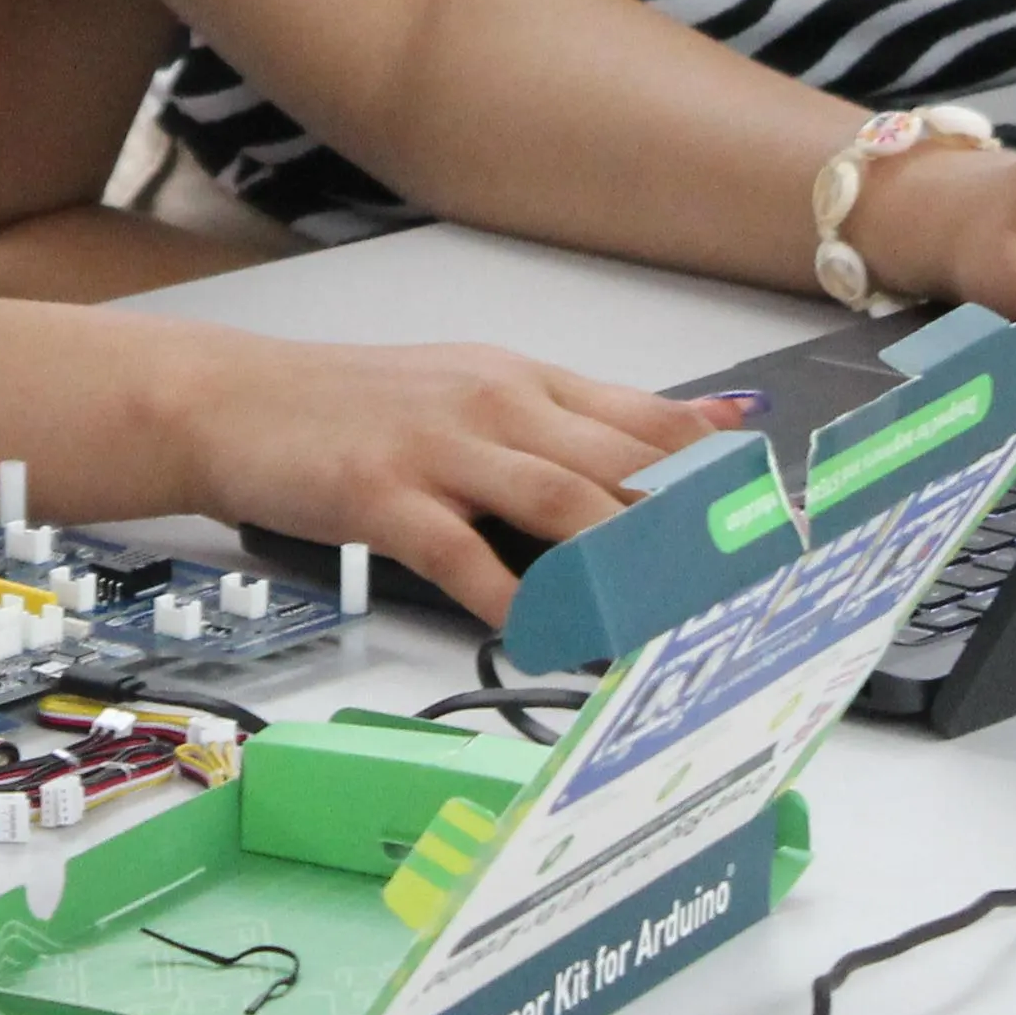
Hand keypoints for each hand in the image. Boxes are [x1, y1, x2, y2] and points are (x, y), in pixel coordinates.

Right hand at [148, 324, 722, 626]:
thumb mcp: (470, 388)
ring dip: (625, 567)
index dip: (724, 475)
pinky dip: (510, 599)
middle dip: (697, 531)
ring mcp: (440, 448)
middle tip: (753, 586)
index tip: (780, 519)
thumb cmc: (352, 407)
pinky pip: (462, 553)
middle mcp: (494, 404)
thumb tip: (690, 429)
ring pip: (561, 503)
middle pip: (621, 467)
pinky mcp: (385, 495)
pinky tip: (541, 633)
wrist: (235, 401)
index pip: (649, 422)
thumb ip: (572, 417)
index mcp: (523, 381)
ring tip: (677, 619)